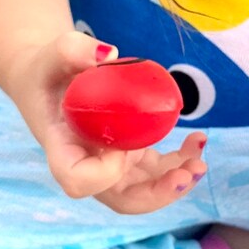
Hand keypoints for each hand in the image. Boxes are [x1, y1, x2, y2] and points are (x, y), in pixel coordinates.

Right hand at [3, 31, 206, 214]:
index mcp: (63, 145)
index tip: (122, 145)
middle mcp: (87, 164)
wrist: (49, 81)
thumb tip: (110, 53)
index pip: (77, 180)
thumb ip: (74, 49)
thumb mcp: (56, 52)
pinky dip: (182, 161)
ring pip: (145, 191)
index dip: (105, 173)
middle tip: (186, 175)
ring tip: (200, 162)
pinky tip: (198, 140)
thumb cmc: (49, 68)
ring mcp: (110, 164)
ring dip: (176, 183)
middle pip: (121, 199)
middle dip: (157, 195)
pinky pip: (159, 171)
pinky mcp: (130, 157)